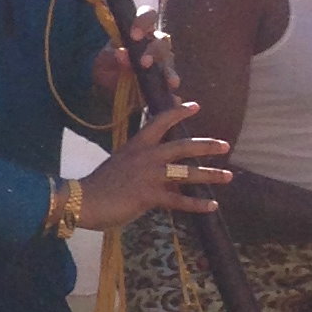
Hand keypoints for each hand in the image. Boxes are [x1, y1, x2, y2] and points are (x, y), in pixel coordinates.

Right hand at [72, 100, 230, 228]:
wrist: (83, 200)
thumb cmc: (98, 185)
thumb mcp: (119, 165)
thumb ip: (139, 163)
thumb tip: (160, 168)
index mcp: (136, 146)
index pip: (159, 122)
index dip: (178, 112)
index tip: (194, 105)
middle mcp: (146, 157)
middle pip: (182, 145)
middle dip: (206, 145)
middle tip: (225, 144)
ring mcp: (148, 176)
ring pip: (187, 173)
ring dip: (211, 174)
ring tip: (228, 175)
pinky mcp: (149, 196)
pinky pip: (179, 201)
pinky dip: (197, 204)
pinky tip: (212, 206)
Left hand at [93, 9, 181, 106]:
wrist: (107, 85)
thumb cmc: (107, 64)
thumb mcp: (104, 60)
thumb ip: (112, 56)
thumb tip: (122, 53)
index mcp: (139, 29)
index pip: (147, 15)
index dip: (143, 21)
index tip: (134, 35)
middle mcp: (154, 41)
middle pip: (161, 40)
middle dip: (154, 51)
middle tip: (144, 63)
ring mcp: (162, 59)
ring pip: (169, 60)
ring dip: (168, 71)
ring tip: (170, 82)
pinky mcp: (165, 76)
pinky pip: (171, 80)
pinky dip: (172, 89)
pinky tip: (175, 99)